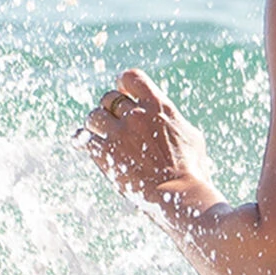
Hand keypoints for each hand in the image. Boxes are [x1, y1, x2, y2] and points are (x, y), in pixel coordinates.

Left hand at [82, 67, 215, 210]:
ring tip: (101, 135)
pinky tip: (87, 146)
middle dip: (109, 108)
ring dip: (95, 125)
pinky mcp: (106, 155)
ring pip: (93, 117)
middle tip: (113, 121)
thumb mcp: (191, 137)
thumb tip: (168, 118)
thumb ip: (173, 121)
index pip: (132, 78)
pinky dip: (83, 141)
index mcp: (159, 107)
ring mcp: (119, 134)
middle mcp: (136, 115)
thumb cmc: (192, 170)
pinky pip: (83, 139)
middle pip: (109, 98)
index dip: (123, 83)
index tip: (123, 92)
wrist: (179, 196)